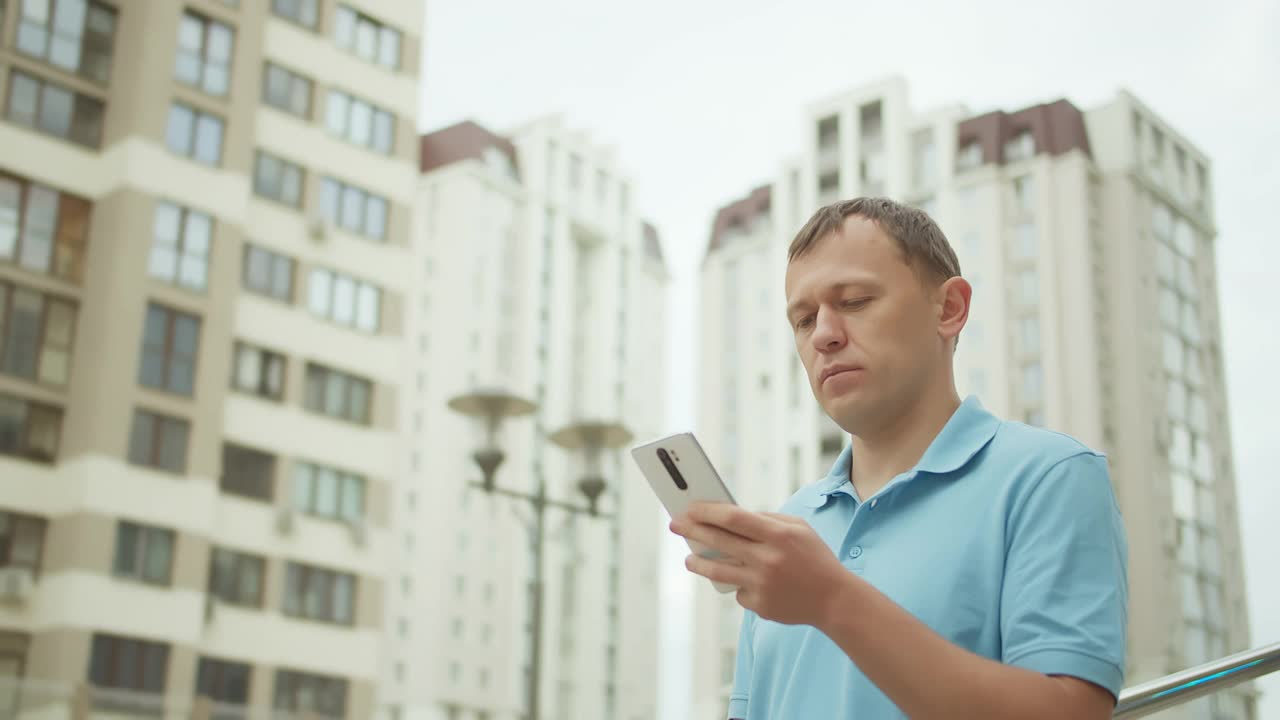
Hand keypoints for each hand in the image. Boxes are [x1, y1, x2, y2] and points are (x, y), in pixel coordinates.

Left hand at [670, 503, 853, 625]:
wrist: (834, 600)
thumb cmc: (815, 558)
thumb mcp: (799, 528)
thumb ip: (768, 519)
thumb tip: (732, 515)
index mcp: (778, 535)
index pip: (733, 518)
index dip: (707, 511)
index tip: (690, 508)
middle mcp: (767, 559)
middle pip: (719, 541)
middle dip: (692, 531)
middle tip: (676, 525)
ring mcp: (762, 584)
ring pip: (717, 572)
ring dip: (698, 563)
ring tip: (690, 558)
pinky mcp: (760, 605)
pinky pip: (737, 591)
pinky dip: (738, 584)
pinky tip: (745, 581)